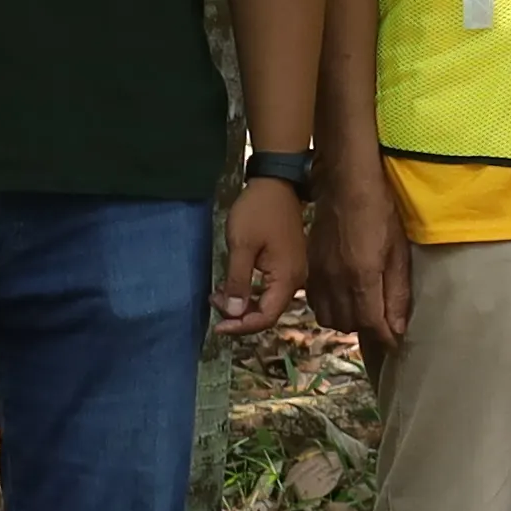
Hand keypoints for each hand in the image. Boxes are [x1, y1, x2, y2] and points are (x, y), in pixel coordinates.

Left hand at [217, 177, 310, 330]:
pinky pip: (269, 288)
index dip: (242, 326)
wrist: (276, 184)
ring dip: (242, 303)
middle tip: (214, 304)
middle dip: (239, 315)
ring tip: (218, 295)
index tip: (218, 326)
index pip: (266, 317)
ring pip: (268, 301)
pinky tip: (232, 284)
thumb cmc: (258, 212)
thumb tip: (233, 313)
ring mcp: (293, 271)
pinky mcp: (287, 263)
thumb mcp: (241, 246)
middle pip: (268, 312)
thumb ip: (238, 281)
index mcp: (286, 277)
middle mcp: (295, 279)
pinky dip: (249, 291)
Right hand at [322, 165, 412, 365]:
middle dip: (368, 330)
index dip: (385, 338)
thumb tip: (397, 328)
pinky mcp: (310, 268)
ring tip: (365, 312)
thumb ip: (397, 292)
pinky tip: (343, 299)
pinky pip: (315, 302)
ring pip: (329, 317)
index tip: (396, 343)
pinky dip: (329, 308)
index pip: (370, 323)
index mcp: (361, 276)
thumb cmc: (380, 213)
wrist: (345, 185)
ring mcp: (319, 275)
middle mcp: (336, 281)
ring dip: (348, 321)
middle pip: (348, 324)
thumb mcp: (398, 252)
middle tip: (384, 323)